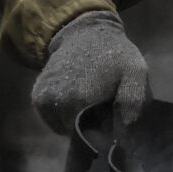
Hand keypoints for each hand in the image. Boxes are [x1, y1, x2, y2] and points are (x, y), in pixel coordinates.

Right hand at [30, 10, 147, 132]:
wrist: (84, 32)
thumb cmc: (113, 55)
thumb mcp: (135, 72)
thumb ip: (134, 104)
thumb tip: (124, 138)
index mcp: (82, 99)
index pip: (93, 138)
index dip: (104, 132)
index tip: (111, 118)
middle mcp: (58, 102)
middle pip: (77, 134)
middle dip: (90, 127)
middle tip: (102, 107)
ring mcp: (44, 99)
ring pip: (64, 128)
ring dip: (76, 121)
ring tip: (88, 100)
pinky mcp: (37, 97)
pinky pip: (52, 120)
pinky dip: (63, 115)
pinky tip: (74, 98)